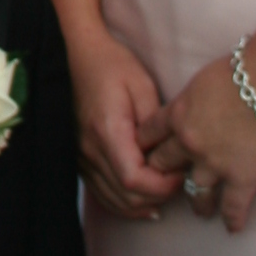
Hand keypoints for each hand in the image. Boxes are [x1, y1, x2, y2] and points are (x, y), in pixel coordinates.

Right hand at [71, 31, 181, 220]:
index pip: (135, 179)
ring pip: (114, 200)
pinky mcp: (79, 159)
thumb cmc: (110, 63)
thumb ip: (155, 125)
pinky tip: (144, 199)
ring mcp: (80, 157)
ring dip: (143, 203)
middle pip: (126, 196)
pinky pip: (102, 193)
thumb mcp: (142, 85)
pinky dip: (124, 201)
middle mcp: (89, 150)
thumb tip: (168, 156)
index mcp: (106, 131)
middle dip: (158, 196)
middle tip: (179, 179)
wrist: (74, 52)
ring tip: (164, 188)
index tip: (181, 172)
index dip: (162, 185)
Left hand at [140, 46, 255, 233]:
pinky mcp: (243, 178)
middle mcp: (190, 142)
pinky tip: (233, 228)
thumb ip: (198, 95)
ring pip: (195, 192)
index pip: (149, 133)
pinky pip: (233, 206)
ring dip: (196, 203)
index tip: (142, 154)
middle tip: (163, 184)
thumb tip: (203, 98)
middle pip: (163, 165)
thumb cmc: (246, 68)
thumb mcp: (207, 76)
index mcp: (179, 112)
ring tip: (199, 211)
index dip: (144, 145)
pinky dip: (233, 219)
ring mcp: (214, 164)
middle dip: (161, 175)